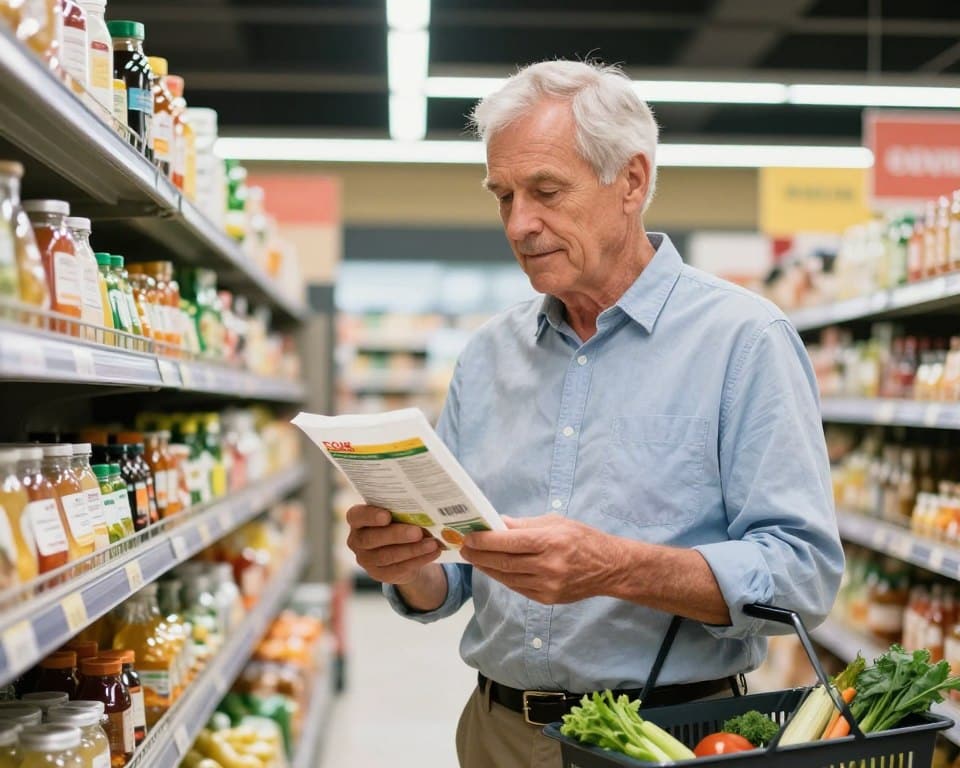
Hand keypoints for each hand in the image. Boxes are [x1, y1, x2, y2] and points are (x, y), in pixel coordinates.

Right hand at [345, 504, 441, 584]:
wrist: (400, 549)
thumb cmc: (396, 522)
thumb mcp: (395, 514)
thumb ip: (400, 511)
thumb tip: (424, 509)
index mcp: (357, 519)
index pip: (357, 516)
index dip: (370, 516)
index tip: (387, 516)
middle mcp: (356, 540)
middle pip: (373, 538)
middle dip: (397, 535)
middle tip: (418, 532)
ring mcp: (366, 560)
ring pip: (388, 556)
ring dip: (412, 550)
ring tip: (432, 544)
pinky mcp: (380, 574)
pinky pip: (399, 568)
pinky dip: (418, 560)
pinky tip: (433, 553)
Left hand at [460, 515, 621, 603]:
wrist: (609, 568)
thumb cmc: (582, 538)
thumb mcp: (556, 522)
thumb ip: (524, 524)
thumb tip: (497, 522)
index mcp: (550, 541)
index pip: (509, 541)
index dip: (485, 540)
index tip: (469, 536)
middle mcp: (548, 565)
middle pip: (504, 561)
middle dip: (479, 554)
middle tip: (464, 547)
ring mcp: (547, 585)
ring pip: (507, 577)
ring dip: (487, 567)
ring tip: (474, 558)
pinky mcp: (547, 598)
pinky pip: (517, 588)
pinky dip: (502, 578)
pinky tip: (493, 569)